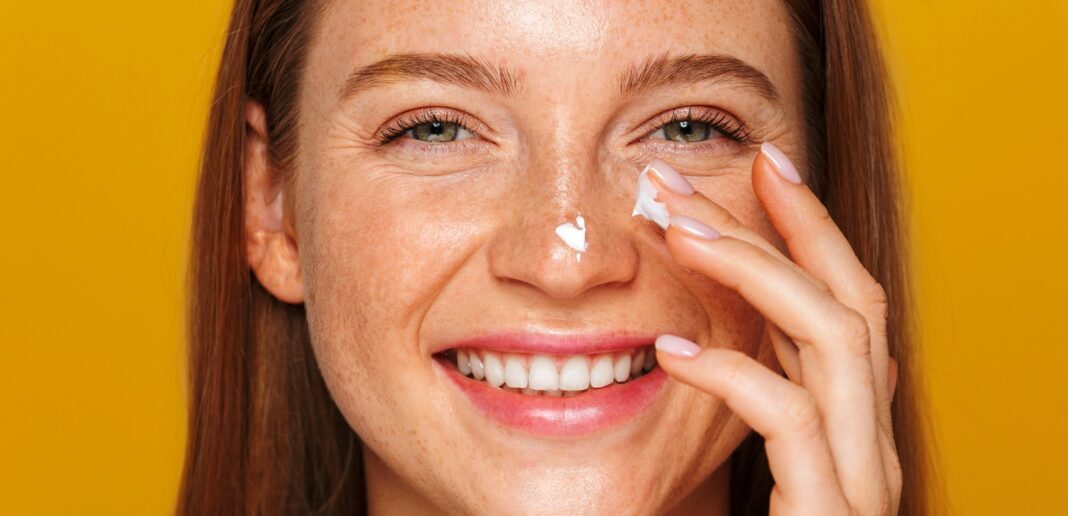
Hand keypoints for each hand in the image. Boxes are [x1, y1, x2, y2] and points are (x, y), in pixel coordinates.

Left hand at [647, 144, 901, 514]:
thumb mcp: (763, 469)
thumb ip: (751, 407)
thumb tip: (705, 343)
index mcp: (850, 424)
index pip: (844, 301)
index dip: (810, 227)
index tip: (761, 164)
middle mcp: (870, 442)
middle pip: (851, 301)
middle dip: (782, 225)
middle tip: (702, 172)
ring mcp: (861, 479)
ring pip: (837, 342)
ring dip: (757, 273)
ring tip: (676, 229)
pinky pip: (794, 425)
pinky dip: (735, 376)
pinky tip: (672, 353)